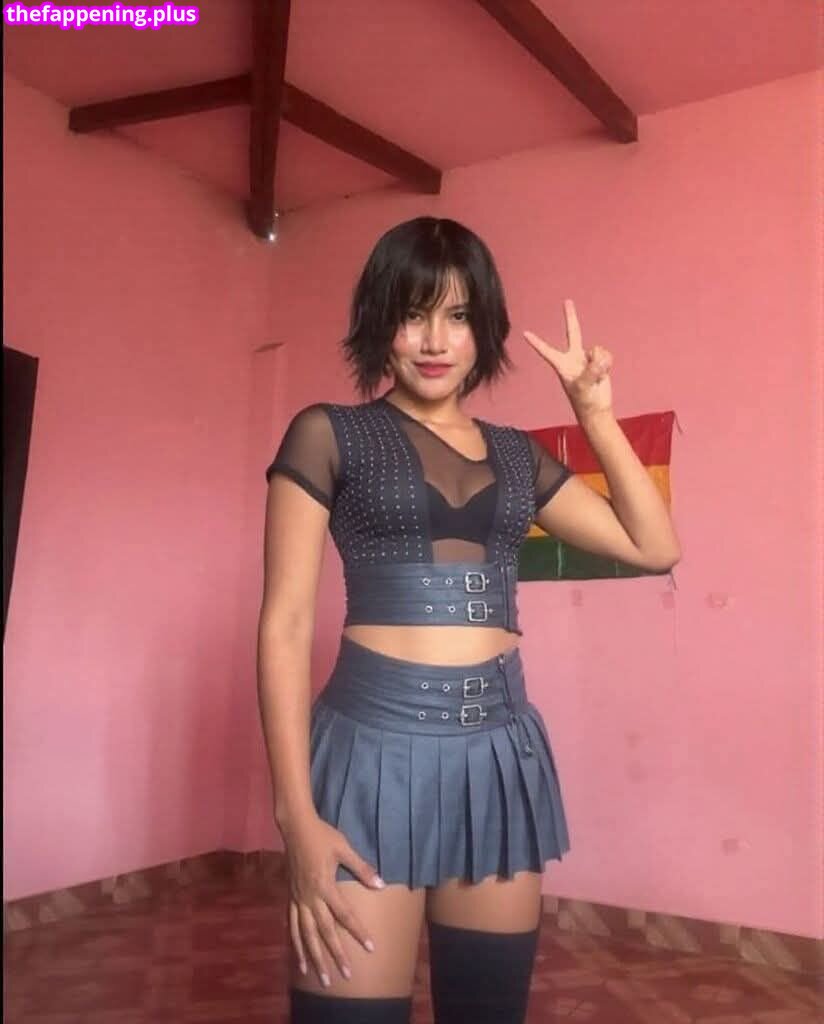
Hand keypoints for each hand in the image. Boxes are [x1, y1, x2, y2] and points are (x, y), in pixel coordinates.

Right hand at [282, 815, 383, 986]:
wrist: (295, 827)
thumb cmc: (323, 836)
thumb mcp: (344, 848)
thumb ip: (361, 868)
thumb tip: (381, 884)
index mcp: (325, 886)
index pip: (345, 915)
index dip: (358, 932)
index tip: (371, 947)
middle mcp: (310, 897)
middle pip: (324, 931)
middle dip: (335, 954)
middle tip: (345, 975)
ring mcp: (298, 899)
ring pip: (305, 934)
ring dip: (313, 957)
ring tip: (320, 977)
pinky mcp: (291, 897)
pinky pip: (291, 925)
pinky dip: (295, 943)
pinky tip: (298, 957)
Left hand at [523, 299, 613, 417]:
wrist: (597, 408)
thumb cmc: (585, 400)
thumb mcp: (583, 387)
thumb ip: (590, 371)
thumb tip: (598, 359)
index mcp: (562, 365)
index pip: (546, 351)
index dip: (537, 343)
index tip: (525, 334)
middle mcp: (573, 358)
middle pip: (572, 332)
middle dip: (570, 317)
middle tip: (567, 301)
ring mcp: (586, 358)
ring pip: (597, 349)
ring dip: (600, 362)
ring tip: (597, 377)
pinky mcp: (599, 361)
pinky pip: (606, 354)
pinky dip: (607, 364)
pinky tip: (603, 374)